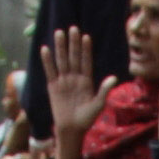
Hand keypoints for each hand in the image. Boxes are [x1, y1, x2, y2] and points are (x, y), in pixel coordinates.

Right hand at [38, 26, 98, 158]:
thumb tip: (113, 78)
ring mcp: (63, 81)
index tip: (86, 37)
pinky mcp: (53, 86)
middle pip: (74, 57)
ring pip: (62, 61)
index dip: (86, 50)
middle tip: (72, 28)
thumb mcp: (98, 105)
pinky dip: (47, 61)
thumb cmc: (87, 119)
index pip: (86, 62)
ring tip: (59, 33)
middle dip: (73, 43)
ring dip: (60, 47)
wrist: (72, 130)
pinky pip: (50, 71)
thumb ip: (104, 90)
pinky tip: (45, 49)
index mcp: (87, 81)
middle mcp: (75, 78)